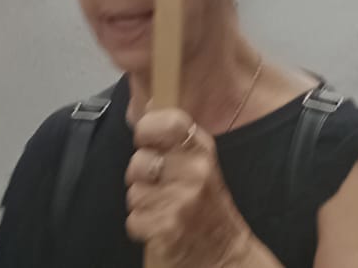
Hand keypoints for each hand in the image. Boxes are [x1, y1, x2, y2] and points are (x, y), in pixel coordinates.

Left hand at [126, 108, 253, 266]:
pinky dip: (141, 227)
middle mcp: (195, 171)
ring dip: (141, 204)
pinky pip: (133, 220)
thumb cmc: (205, 206)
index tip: (148, 141)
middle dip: (140, 176)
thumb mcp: (199, 162)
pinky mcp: (168, 228)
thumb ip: (175, 138)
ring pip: (133, 192)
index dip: (147, 129)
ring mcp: (182, 200)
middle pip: (139, 160)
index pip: (167, 121)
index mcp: (202, 149)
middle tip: (159, 186)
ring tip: (163, 208)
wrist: (223, 254)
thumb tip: (146, 105)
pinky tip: (160, 226)